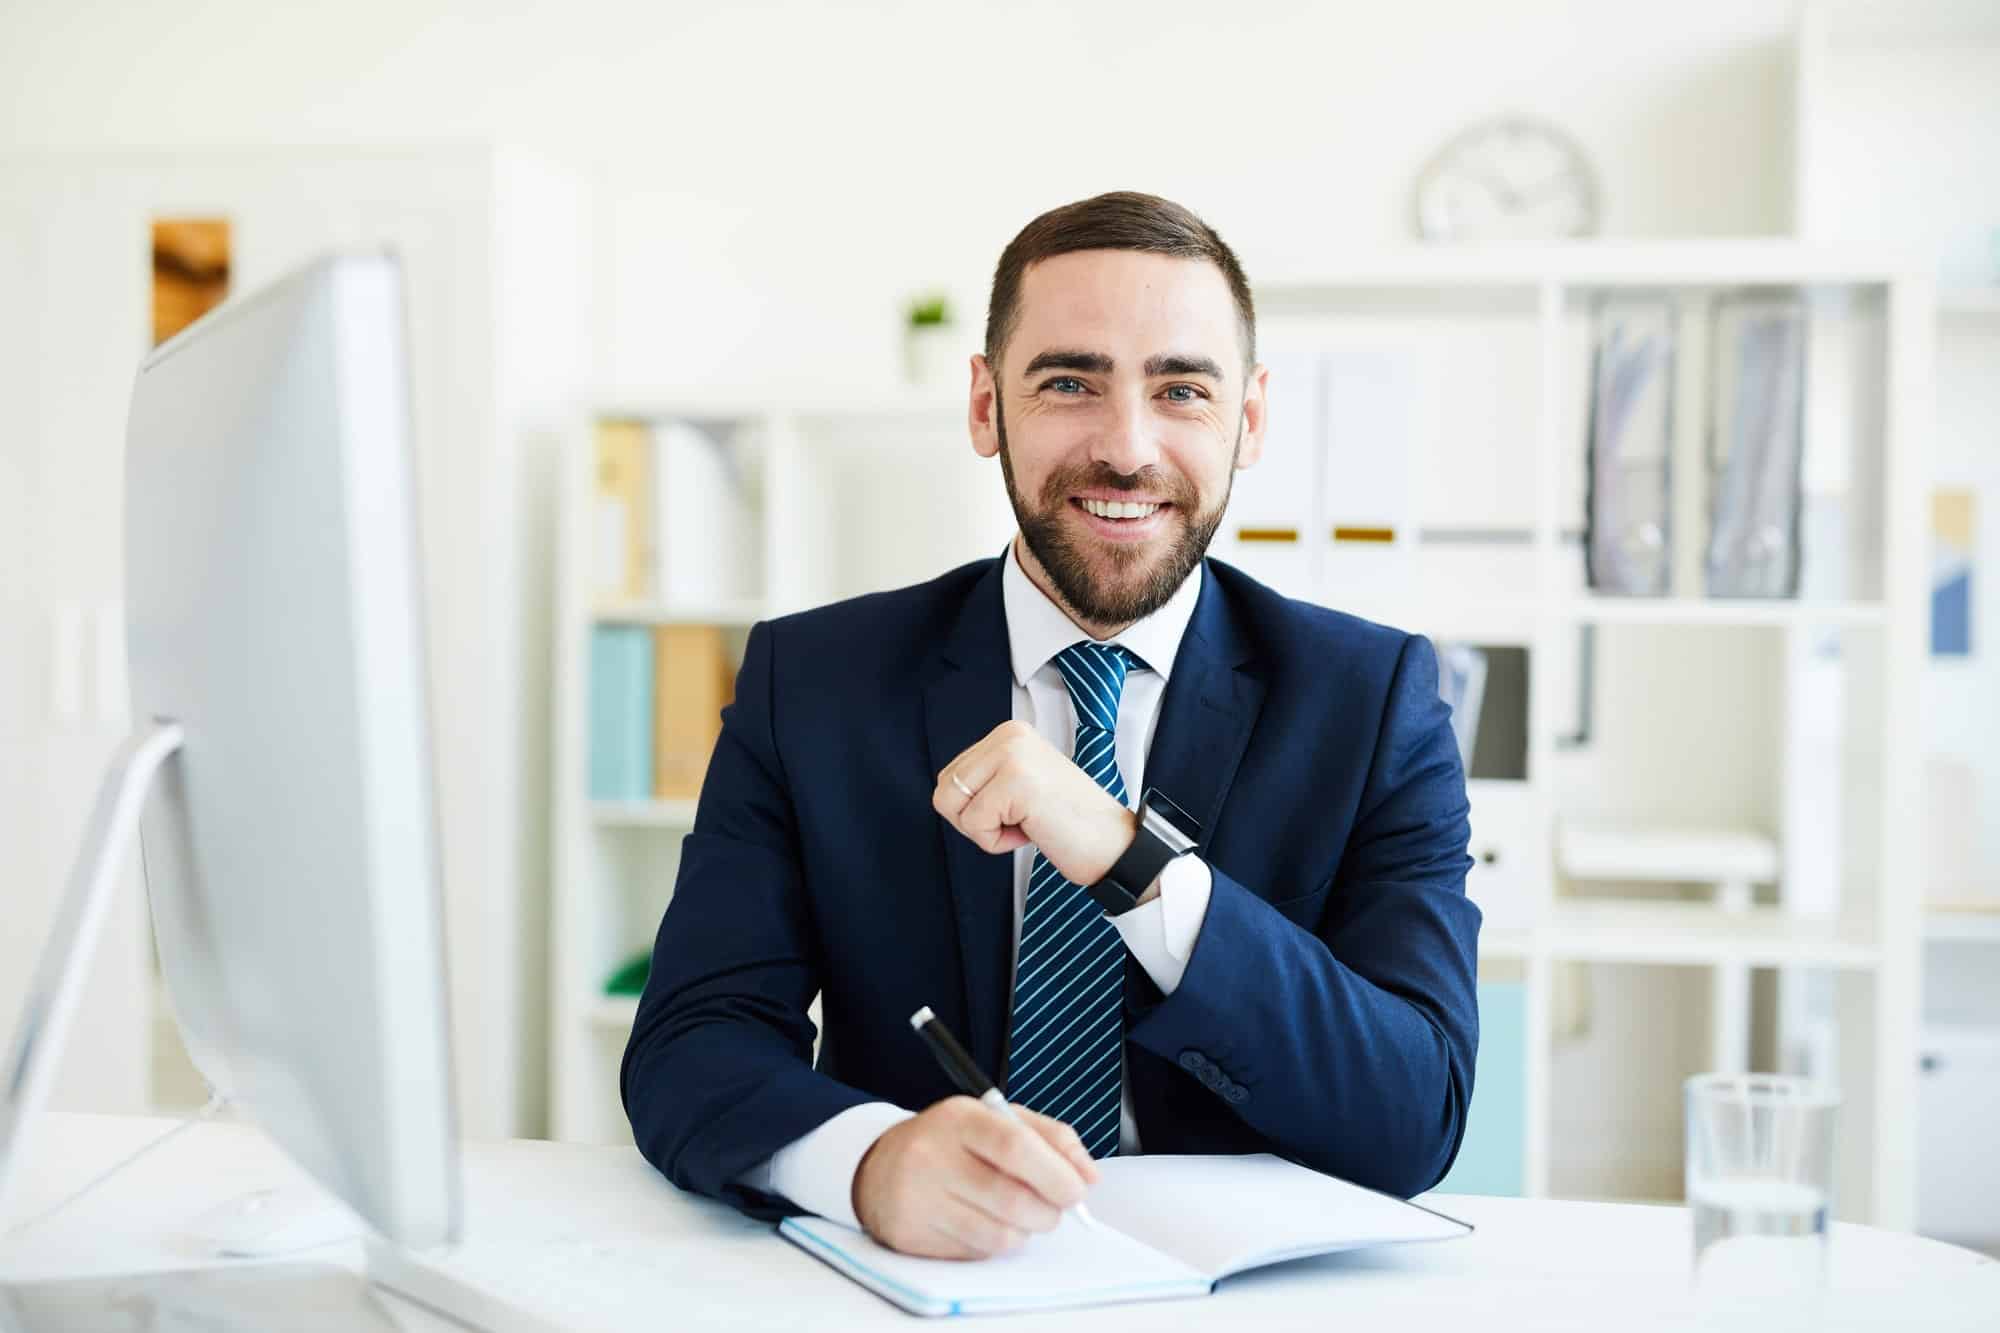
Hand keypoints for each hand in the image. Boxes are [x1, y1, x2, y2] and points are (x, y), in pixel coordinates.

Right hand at [852, 1096, 1099, 1258]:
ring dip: (1025, 1231)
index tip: (1078, 1189)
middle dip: (1049, 1211)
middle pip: (1011, 1199)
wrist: (881, 1167)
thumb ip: (1050, 1139)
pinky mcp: (912, 1236)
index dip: (1056, 1173)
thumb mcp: (996, 1120)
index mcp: (959, 1119)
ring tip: (1019, 1213)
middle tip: (1055, 1207)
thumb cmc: (951, 1142)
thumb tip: (1088, 1176)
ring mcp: (918, 1199)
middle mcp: (932, 1157)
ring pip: (999, 1235)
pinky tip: (984, 1221)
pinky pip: (976, 1253)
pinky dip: (994, 1243)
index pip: (1015, 1146)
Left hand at [935, 720, 1136, 887]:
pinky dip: (998, 842)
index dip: (976, 810)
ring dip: (985, 831)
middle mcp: (1010, 735)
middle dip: (975, 820)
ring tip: (1026, 823)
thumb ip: (986, 778)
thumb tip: (945, 790)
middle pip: (944, 790)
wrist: (1113, 846)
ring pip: (951, 805)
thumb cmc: (1068, 824)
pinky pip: (974, 824)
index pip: (950, 777)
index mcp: (1010, 732)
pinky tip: (1033, 830)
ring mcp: (1013, 754)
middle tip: (1021, 821)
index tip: (1018, 811)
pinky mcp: (1016, 781)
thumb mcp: (1020, 784)